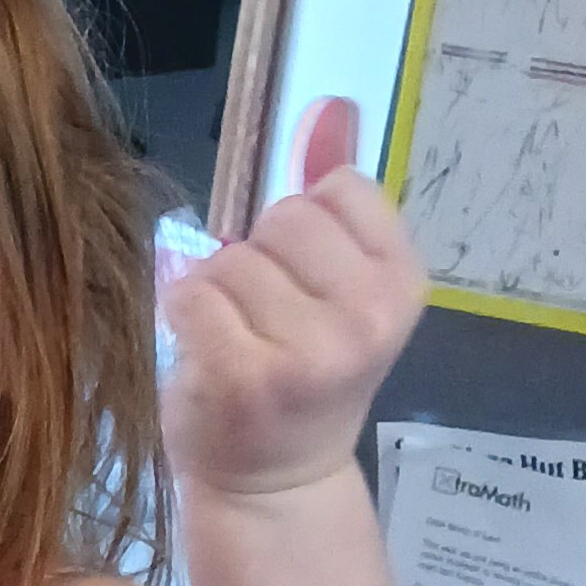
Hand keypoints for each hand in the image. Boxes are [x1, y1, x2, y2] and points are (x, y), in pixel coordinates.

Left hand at [161, 102, 426, 509]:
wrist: (274, 482)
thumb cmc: (298, 373)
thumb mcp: (332, 281)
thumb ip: (328, 192)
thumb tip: (329, 104)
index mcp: (402, 283)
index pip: (340, 188)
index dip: (303, 225)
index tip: (305, 282)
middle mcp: (368, 316)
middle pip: (284, 216)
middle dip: (258, 256)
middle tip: (265, 320)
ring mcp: (309, 351)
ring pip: (233, 259)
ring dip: (216, 292)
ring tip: (235, 342)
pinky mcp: (245, 376)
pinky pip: (193, 294)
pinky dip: (183, 315)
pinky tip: (204, 354)